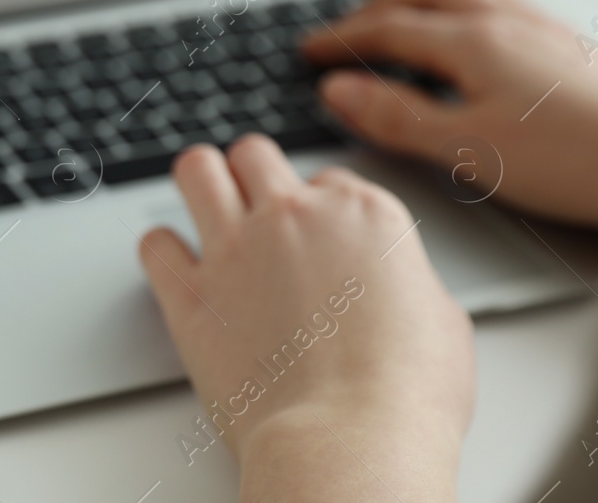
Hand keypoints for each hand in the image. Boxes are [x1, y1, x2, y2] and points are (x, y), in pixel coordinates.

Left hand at [140, 137, 472, 500]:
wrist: (350, 440)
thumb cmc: (407, 395)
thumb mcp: (443, 319)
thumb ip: (404, 281)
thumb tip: (394, 288)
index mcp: (361, 213)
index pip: (326, 181)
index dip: (321, 210)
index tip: (318, 238)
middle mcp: (292, 216)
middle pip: (255, 157)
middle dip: (255, 177)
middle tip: (257, 209)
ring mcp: (235, 249)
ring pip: (197, 170)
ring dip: (201, 184)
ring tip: (206, 207)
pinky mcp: (190, 293)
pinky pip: (155, 244)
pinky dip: (161, 250)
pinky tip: (175, 265)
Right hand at [303, 0, 597, 232]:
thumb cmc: (578, 162)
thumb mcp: (469, 148)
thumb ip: (398, 117)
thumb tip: (340, 90)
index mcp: (475, 43)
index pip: (388, 29)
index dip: (342, 39)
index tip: (312, 49)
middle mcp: (509, 23)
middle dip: (378, 6)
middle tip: (347, 27)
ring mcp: (545, 30)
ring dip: (424, 0)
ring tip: (404, 18)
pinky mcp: (574, 47)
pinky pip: (507, 6)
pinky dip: (470, 10)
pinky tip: (479, 31)